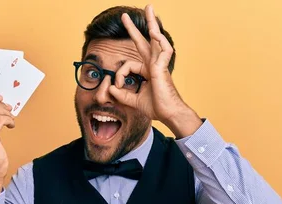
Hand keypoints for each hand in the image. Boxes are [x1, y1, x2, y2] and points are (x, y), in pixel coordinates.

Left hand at [108, 5, 191, 127]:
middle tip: (127, 15)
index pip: (129, 65)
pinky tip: (154, 32)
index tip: (117, 86)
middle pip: (145, 41)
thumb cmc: (157, 108)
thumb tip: (112, 89)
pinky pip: (163, 50)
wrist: (169, 115)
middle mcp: (153, 65)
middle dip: (137, 27)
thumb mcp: (135, 101)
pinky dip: (160, 40)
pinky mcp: (162, 69)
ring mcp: (159, 65)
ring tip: (149, 9)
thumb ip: (123, 95)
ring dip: (152, 24)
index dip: (119, 75)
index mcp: (148, 71)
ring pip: (156, 39)